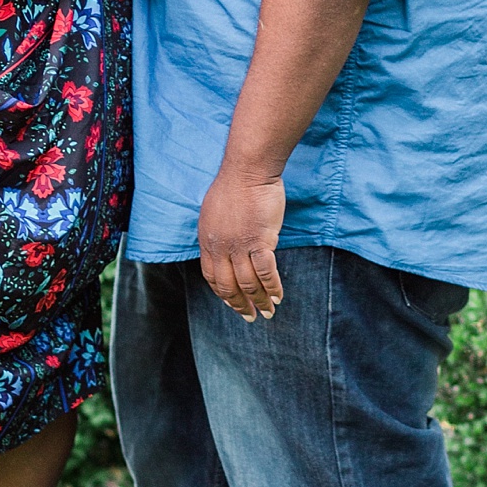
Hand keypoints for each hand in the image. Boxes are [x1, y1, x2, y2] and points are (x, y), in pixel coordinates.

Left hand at [198, 161, 284, 319]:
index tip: (232, 303)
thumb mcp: (215, 212)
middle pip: (228, 285)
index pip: (212, 277)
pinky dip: (273, 288)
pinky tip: (279, 296)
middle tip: (250, 317)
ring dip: (259, 301)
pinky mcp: (260, 241)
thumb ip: (218, 234)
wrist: (248, 170)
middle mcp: (220, 247)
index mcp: (207, 240)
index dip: (223, 294)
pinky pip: (266, 273)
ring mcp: (239, 246)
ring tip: (268, 311)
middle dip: (240, 305)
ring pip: (248, 283)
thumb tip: (225, 249)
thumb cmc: (235, 185)